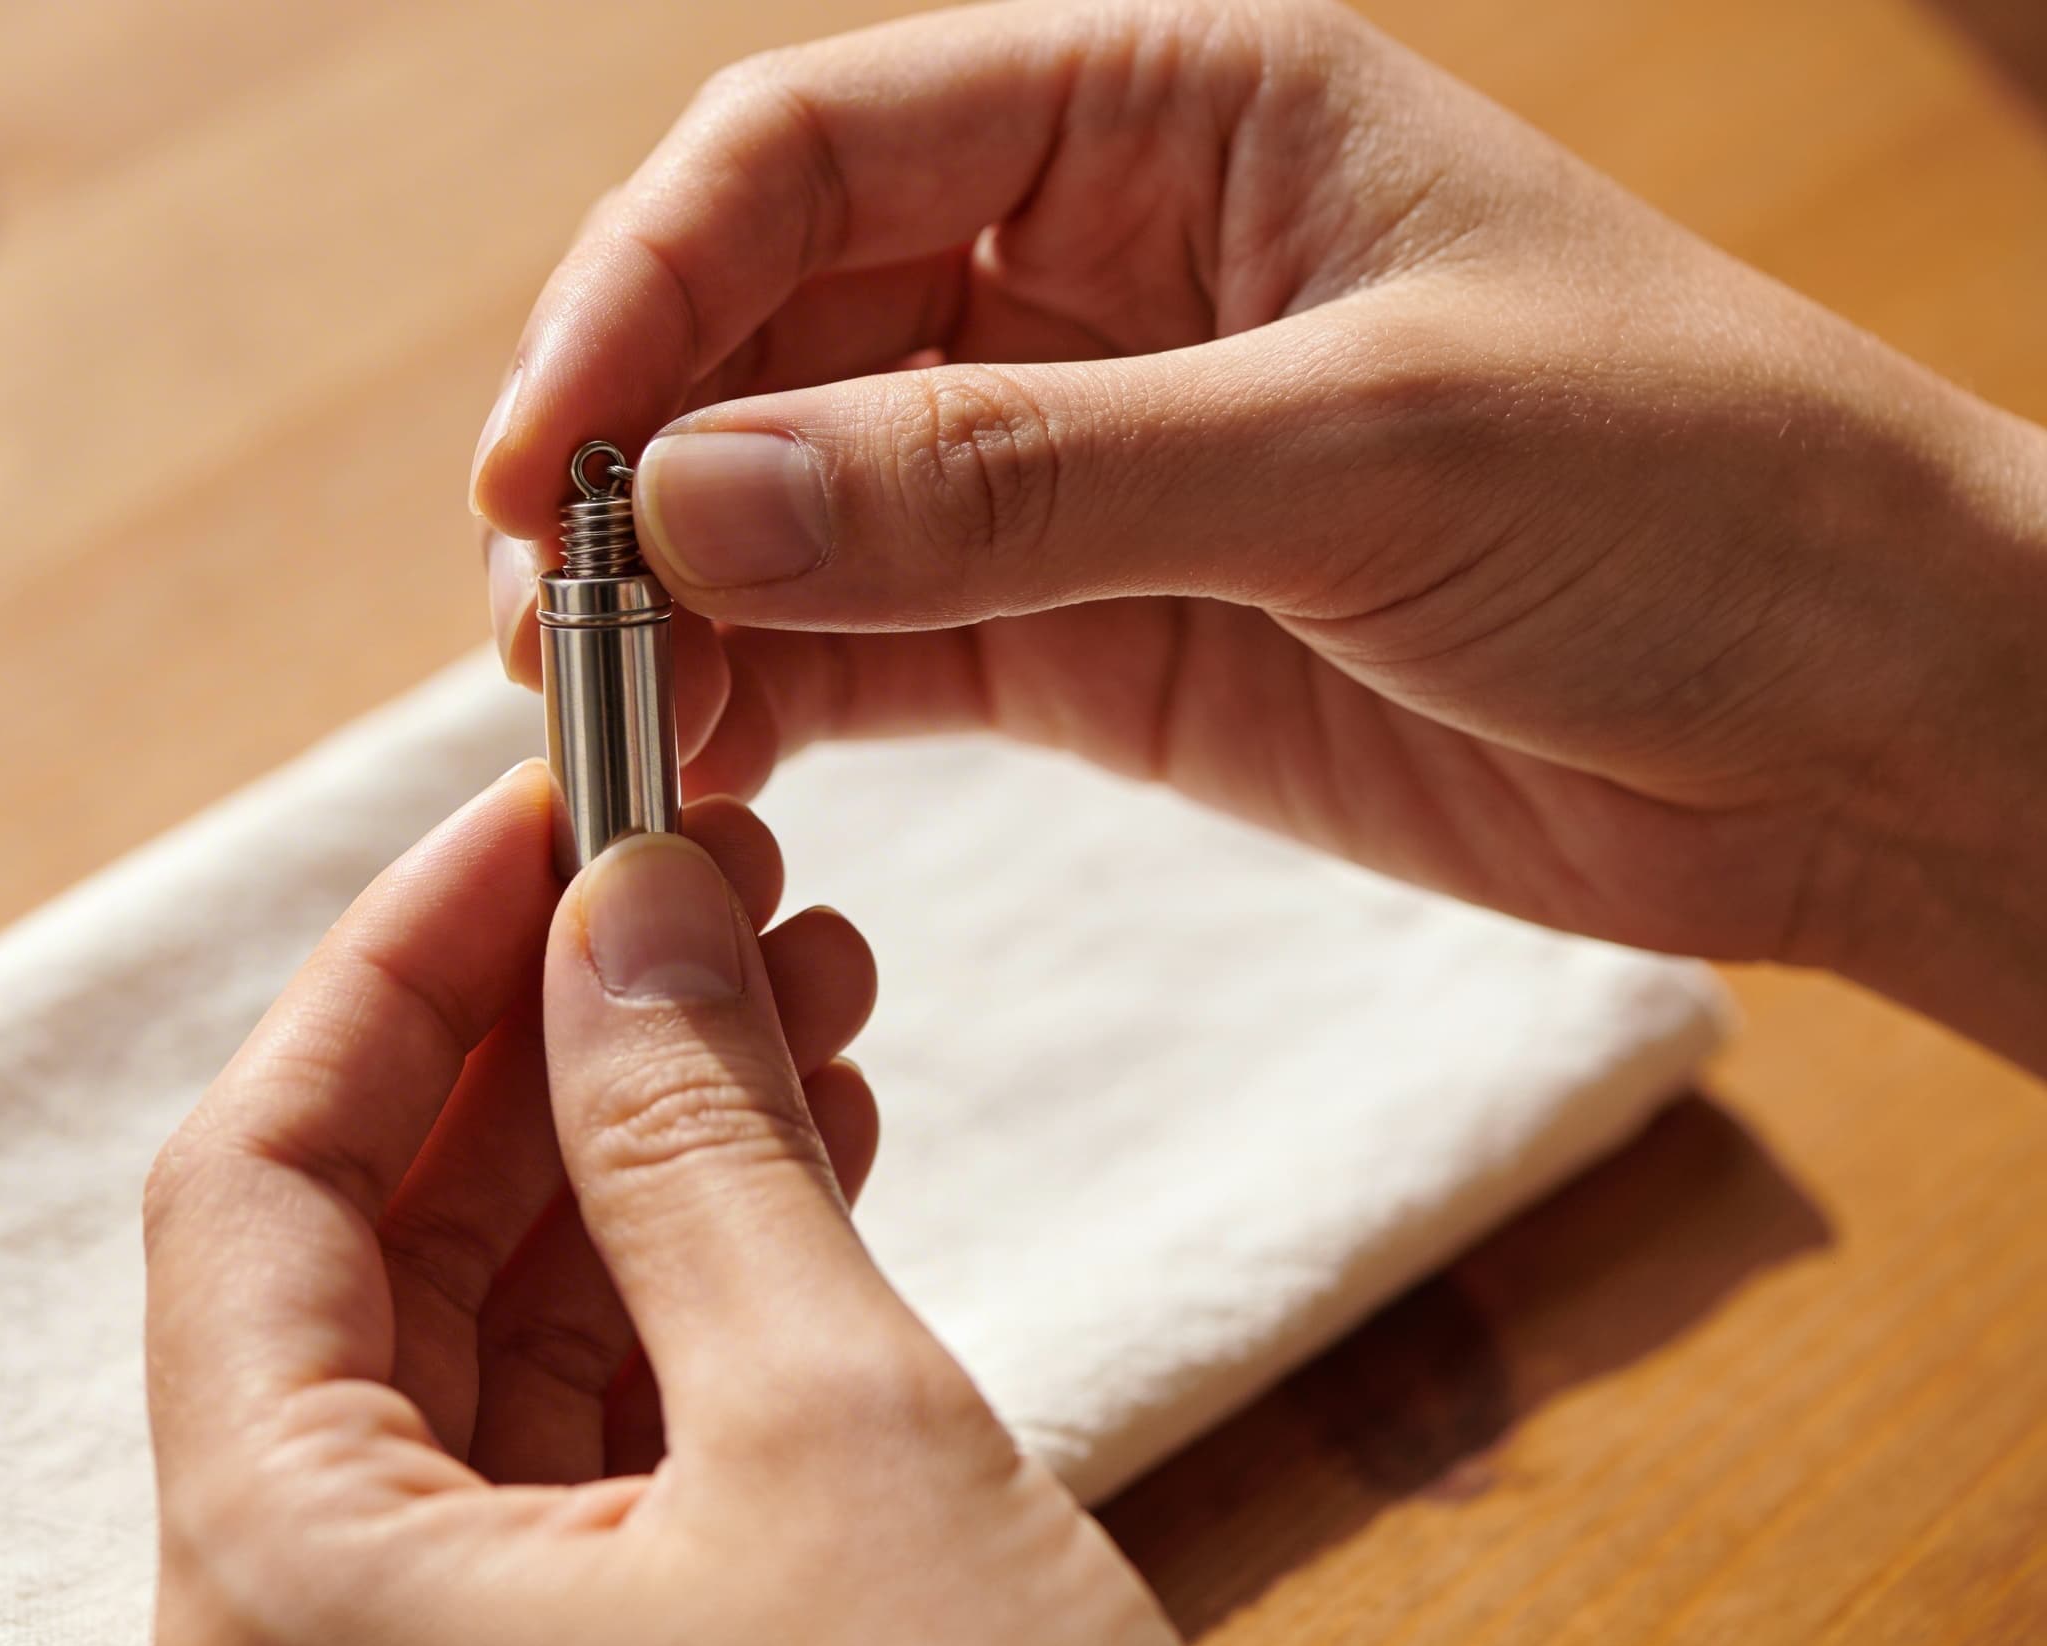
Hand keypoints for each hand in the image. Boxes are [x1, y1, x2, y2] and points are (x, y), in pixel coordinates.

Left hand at [143, 765, 1178, 1645]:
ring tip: (802, 974)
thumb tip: (632, 894)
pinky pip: (588, 1433)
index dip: (402, 959)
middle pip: (376, 1246)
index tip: (545, 802)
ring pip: (498, 1329)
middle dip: (553, 1032)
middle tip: (709, 867)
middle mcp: (315, 1642)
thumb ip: (701, 1145)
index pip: (259, 1177)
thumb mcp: (838, 1441)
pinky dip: (691, 1276)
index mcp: (285, 1589)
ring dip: (645, 1138)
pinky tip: (812, 1141)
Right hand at [472, 0, 2046, 1068]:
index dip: (649, 287)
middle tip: (551, 622)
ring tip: (605, 720)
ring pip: (799, 497)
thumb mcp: (1359, 451)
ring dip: (683, 598)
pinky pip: (878, 642)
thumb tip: (697, 501)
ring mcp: (1076, 458)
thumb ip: (1015, 471)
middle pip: (772, 324)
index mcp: (1170, 114)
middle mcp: (1093, 267)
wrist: (1863, 726)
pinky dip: (778, 697)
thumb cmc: (1699, 499)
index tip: (549, 460)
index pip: (819, 147)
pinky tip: (709, 765)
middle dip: (642, 461)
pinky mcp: (1092, 631)